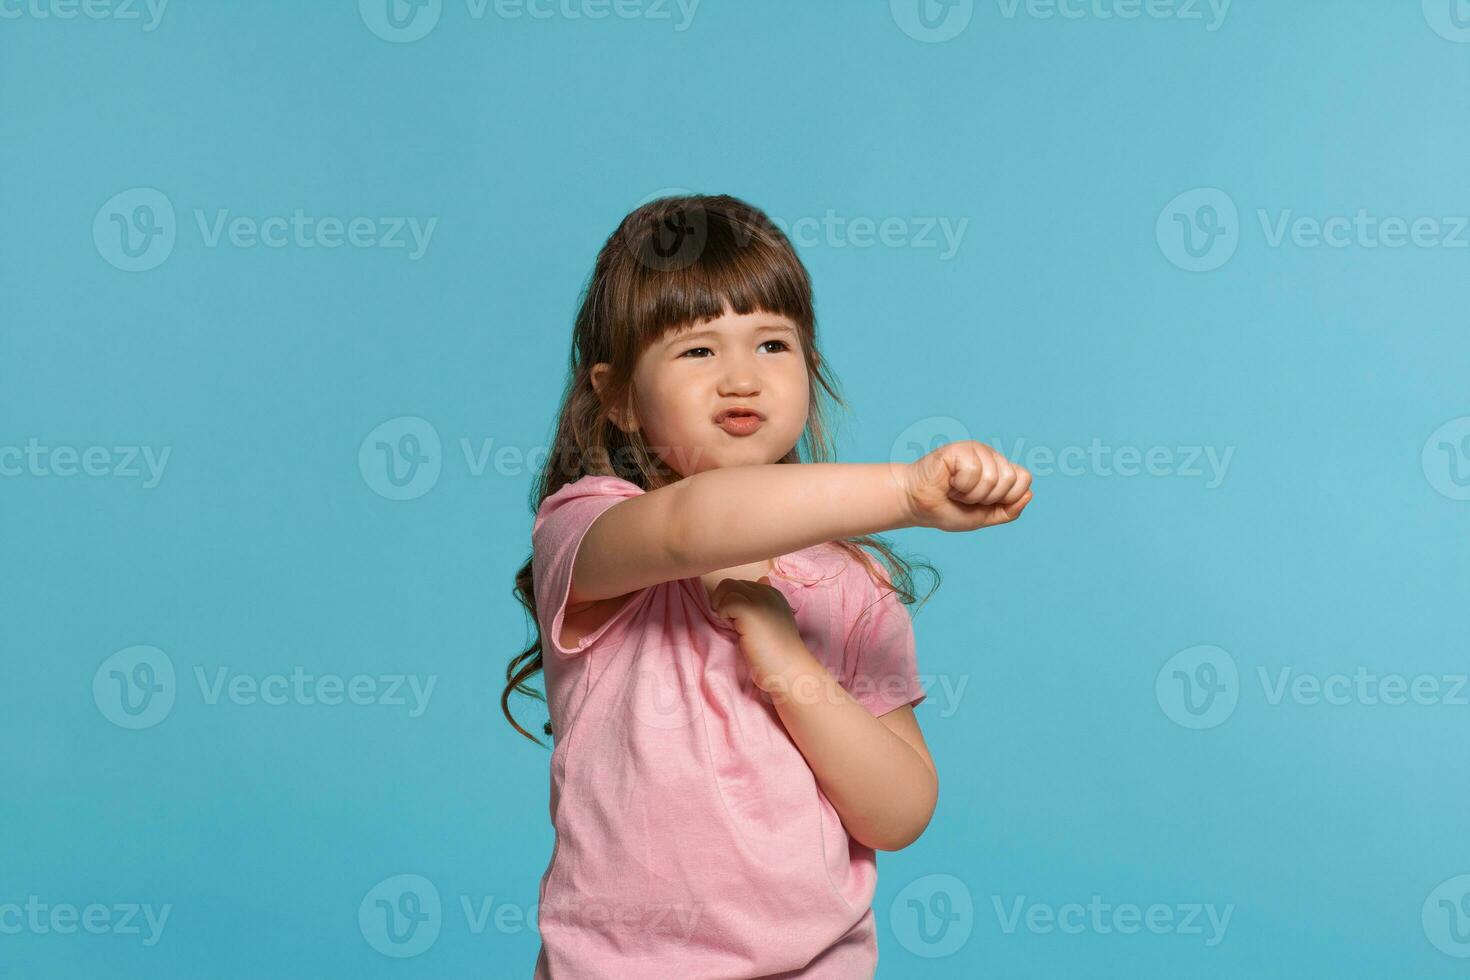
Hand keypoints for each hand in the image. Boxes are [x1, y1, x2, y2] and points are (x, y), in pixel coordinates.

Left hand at [710, 576, 812, 691]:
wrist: (788, 670)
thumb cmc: (779, 652)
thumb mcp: (776, 619)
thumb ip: (766, 602)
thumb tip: (762, 580)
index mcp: (773, 593)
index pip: (742, 584)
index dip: (735, 601)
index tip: (741, 621)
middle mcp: (767, 592)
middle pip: (731, 583)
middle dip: (725, 602)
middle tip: (734, 624)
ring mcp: (759, 599)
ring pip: (726, 587)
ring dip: (723, 607)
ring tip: (734, 626)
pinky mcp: (749, 610)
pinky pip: (725, 602)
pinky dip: (724, 616)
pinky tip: (736, 630)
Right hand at [902, 440, 1032, 530]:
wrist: (918, 506)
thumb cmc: (948, 509)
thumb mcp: (985, 517)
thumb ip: (1009, 511)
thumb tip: (1029, 495)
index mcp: (999, 470)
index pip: (1024, 478)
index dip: (1008, 497)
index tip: (985, 502)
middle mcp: (990, 457)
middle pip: (1010, 479)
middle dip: (987, 497)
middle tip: (967, 496)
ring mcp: (975, 450)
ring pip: (992, 476)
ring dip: (971, 493)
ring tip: (957, 490)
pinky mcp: (958, 448)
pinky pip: (973, 470)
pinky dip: (960, 485)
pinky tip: (949, 482)